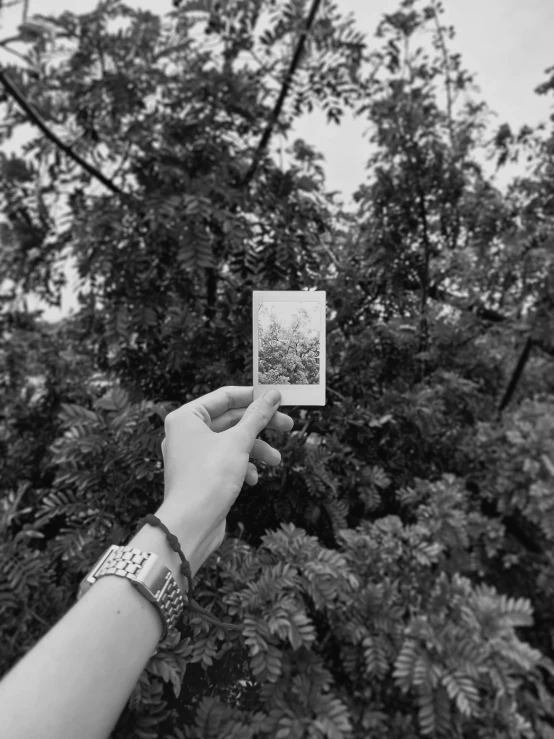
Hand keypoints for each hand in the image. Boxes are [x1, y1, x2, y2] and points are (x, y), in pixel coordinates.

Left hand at [157, 386, 293, 573]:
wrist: (191, 525)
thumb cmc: (208, 478)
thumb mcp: (239, 441)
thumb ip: (257, 416)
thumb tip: (273, 394)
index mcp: (186, 417)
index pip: (224, 397)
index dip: (252, 396)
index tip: (277, 398)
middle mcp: (186, 433)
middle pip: (230, 420)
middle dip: (260, 426)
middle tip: (287, 425)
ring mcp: (192, 455)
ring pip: (231, 443)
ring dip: (255, 450)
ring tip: (276, 460)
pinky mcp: (200, 476)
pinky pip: (225, 461)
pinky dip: (242, 466)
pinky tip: (252, 479)